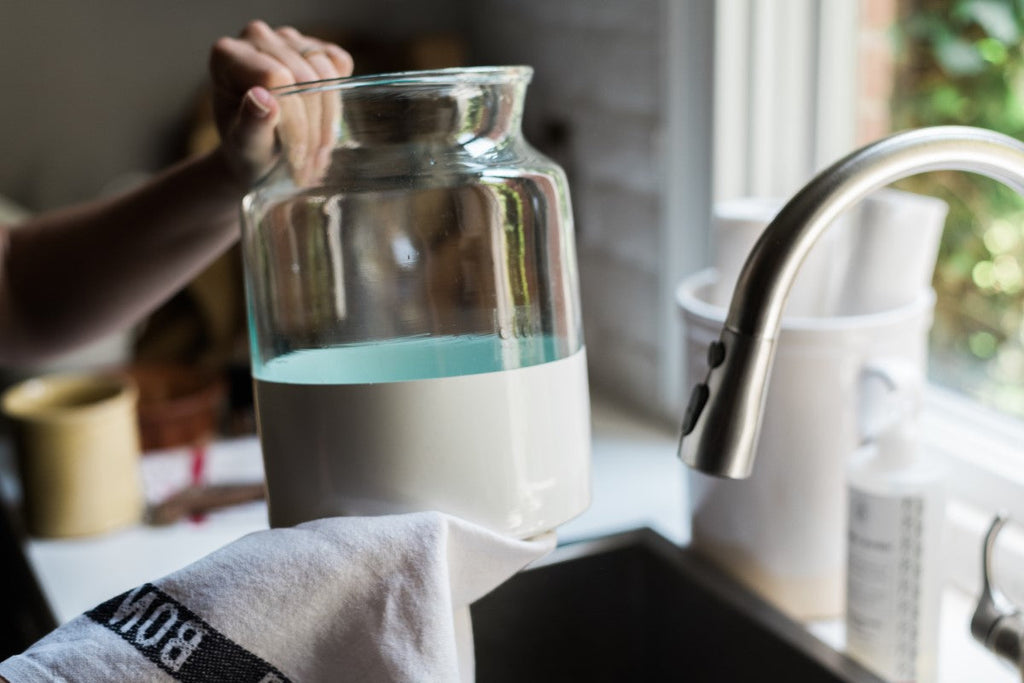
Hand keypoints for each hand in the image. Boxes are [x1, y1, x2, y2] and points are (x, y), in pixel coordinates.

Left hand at [208, 20, 352, 186]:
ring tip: (318, 153)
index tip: (297, 159)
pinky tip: (324, 122)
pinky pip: (340, 63)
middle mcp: (255, 36)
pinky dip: (338, 97)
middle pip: (304, 77)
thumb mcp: (247, 149)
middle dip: (313, 128)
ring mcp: (286, 37)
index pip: (277, 77)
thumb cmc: (247, 152)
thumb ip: (251, 125)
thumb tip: (262, 98)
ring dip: (328, 121)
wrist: (261, 155)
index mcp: (227, 56)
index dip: (294, 122)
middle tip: (310, 164)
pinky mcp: (313, 45)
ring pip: (326, 73)